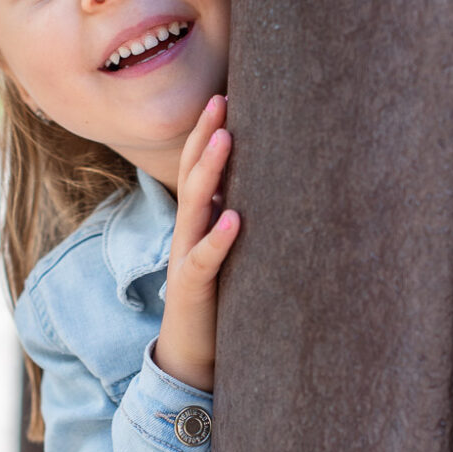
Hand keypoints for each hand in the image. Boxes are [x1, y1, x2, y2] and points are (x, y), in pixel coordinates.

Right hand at [153, 94, 239, 393]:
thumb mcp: (227, 252)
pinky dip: (218, 238)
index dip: (206, 132)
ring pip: (195, 206)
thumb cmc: (217, 300)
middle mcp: (188, 231)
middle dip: (204, 135)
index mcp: (197, 221)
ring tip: (225, 139)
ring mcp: (187, 256)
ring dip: (210, 171)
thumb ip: (235, 220)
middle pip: (191, 174)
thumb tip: (265, 189)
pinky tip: (234, 219)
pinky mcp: (192, 287)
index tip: (224, 96)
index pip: (196, 167)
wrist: (192, 355)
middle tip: (221, 100)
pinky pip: (204, 259)